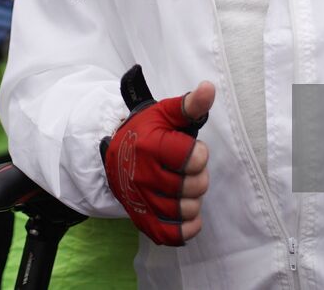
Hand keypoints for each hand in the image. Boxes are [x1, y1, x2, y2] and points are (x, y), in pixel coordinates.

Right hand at [101, 65, 212, 245]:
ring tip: (187, 189)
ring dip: (193, 201)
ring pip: (184, 211)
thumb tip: (209, 88)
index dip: (200, 154)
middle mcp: (143, 174)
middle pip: (192, 186)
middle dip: (199, 177)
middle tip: (191, 171)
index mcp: (151, 145)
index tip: (193, 150)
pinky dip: (185, 229)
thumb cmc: (146, 130)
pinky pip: (169, 235)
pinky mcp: (140, 219)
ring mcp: (141, 199)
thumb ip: (190, 104)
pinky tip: (189, 217)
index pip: (193, 158)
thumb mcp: (166, 112)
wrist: (114, 153)